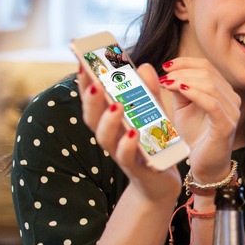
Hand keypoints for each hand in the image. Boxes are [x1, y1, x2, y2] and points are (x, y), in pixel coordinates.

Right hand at [76, 64, 179, 202]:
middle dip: (91, 100)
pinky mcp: (136, 169)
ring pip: (105, 139)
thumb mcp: (153, 113)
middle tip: (95, 83)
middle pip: (92, 118)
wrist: (162, 181)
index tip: (82, 63)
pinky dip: (127, 145)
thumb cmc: (152, 144)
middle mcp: (111, 137)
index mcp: (111, 121)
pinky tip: (133, 133)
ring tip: (117, 105)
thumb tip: (144, 66)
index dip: (85, 84)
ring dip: (108, 121)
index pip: (93, 100)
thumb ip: (149, 92)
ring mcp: (121, 154)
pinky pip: (126, 158)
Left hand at [157, 57, 241, 183]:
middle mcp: (232, 98)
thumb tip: (167, 72)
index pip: (206, 67)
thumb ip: (178, 89)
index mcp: (223, 91)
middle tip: (163, 78)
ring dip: (184, 81)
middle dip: (182, 72)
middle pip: (208, 73)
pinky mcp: (226, 125)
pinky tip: (179, 91)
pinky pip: (211, 103)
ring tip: (167, 84)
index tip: (165, 66)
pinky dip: (194, 94)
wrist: (205, 164)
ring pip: (210, 85)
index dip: (185, 62)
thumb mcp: (183, 107)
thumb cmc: (195, 135)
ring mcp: (232, 112)